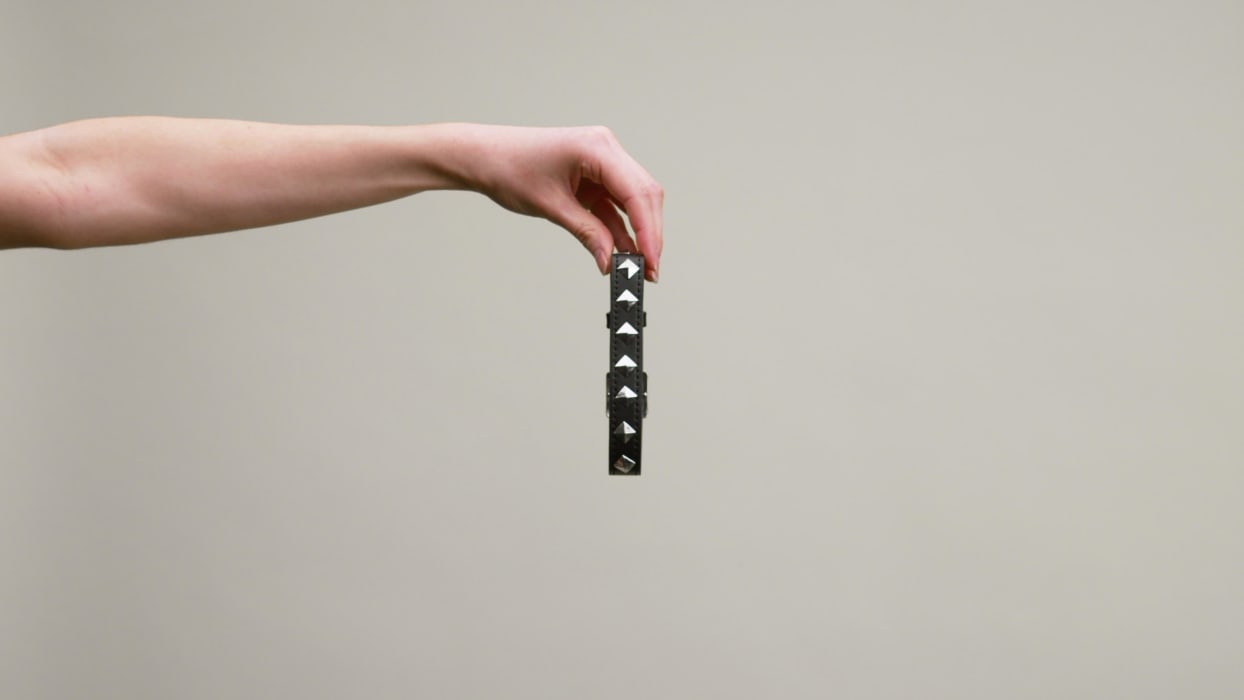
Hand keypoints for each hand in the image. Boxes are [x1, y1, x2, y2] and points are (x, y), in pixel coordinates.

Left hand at [452, 124, 662, 280]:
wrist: (483, 156)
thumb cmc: (509, 169)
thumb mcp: (551, 206)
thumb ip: (588, 233)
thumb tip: (610, 262)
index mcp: (597, 147)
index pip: (637, 192)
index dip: (649, 231)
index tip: (651, 262)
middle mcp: (606, 149)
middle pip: (644, 195)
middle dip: (649, 234)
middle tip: (649, 271)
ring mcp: (602, 162)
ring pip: (634, 201)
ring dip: (638, 234)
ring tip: (639, 268)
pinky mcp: (595, 176)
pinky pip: (616, 204)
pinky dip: (620, 228)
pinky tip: (624, 253)